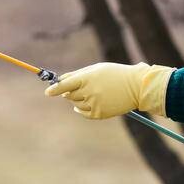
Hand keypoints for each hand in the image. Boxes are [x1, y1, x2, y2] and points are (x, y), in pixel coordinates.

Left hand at [44, 62, 173, 118]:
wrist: (136, 86)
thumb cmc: (114, 74)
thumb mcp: (96, 69)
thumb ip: (77, 75)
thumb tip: (60, 82)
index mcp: (87, 78)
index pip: (65, 85)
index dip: (54, 89)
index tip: (47, 92)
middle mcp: (89, 91)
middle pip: (68, 95)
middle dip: (70, 92)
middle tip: (81, 87)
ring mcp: (94, 104)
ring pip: (76, 104)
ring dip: (79, 99)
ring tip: (93, 93)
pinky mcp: (99, 114)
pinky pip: (83, 113)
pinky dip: (82, 109)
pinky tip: (89, 103)